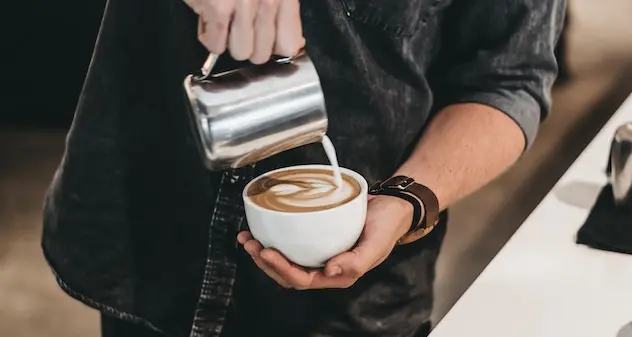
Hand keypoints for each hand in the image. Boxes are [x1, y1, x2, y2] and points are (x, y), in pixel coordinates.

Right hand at [184, 0, 304, 63]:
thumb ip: (282, 9)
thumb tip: (288, 44)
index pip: (289, 44)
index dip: (276, 48)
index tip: (268, 44)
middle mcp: (268, 0)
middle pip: (262, 54)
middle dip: (249, 45)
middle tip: (239, 28)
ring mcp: (244, 5)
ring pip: (240, 52)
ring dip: (229, 41)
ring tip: (224, 22)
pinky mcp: (218, 8)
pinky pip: (215, 43)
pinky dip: (209, 37)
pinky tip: (209, 21)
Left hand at [237, 195, 413, 289]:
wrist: (393, 206)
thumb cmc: (387, 225)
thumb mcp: (376, 243)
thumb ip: (357, 261)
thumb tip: (330, 272)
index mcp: (340, 274)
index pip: (303, 280)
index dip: (282, 269)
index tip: (267, 251)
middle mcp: (327, 267)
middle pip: (288, 274)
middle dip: (266, 262)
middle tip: (251, 244)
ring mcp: (320, 253)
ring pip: (286, 261)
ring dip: (264, 253)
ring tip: (248, 239)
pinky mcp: (317, 238)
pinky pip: (292, 245)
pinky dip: (274, 239)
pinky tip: (261, 230)